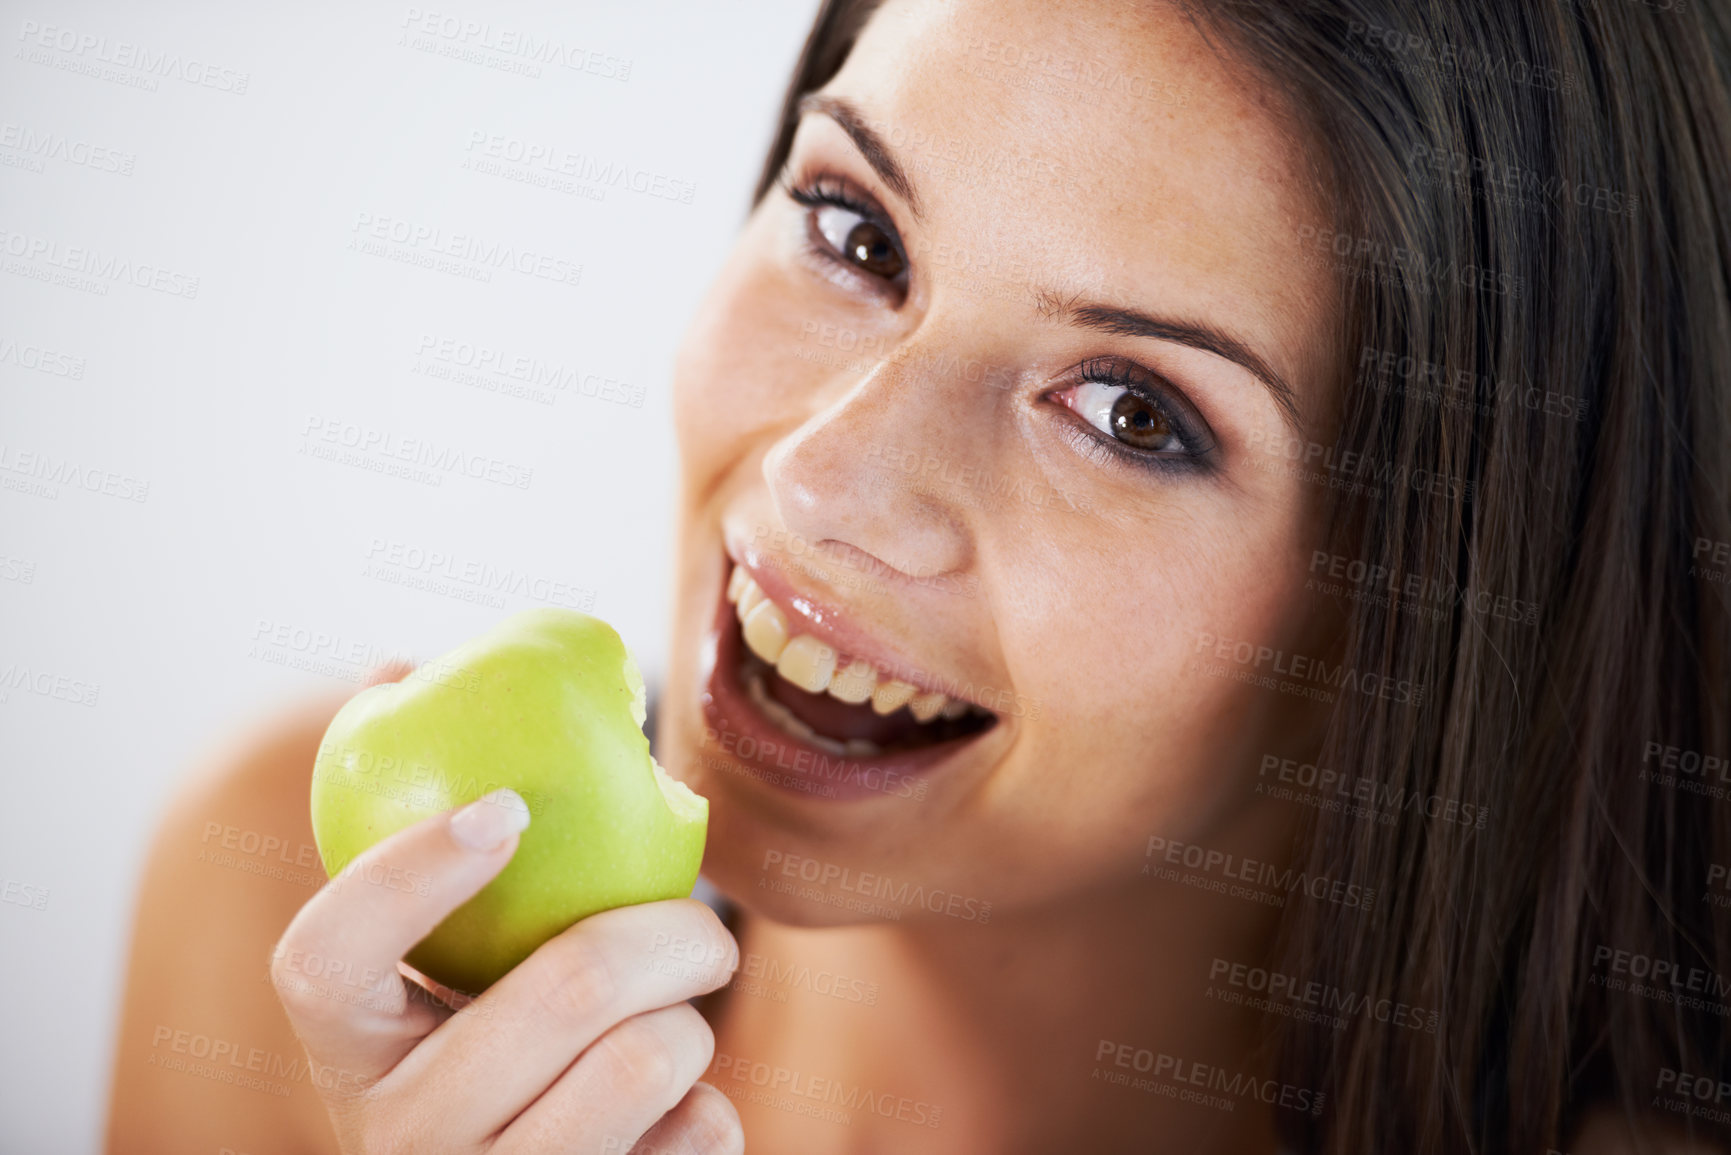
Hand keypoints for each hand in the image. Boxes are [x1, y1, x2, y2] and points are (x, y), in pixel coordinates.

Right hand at [270, 788, 742, 1152]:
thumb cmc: (486, 1040)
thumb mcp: (436, 961)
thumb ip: (418, 824)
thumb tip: (392, 667)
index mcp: (344, 1049)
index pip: (328, 956)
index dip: (408, 872)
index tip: (507, 804)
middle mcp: (397, 1139)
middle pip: (570, 992)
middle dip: (674, 931)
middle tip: (708, 925)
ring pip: (645, 1060)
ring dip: (694, 1017)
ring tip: (678, 1019)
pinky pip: (697, 1138)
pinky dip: (709, 1108)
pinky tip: (673, 1113)